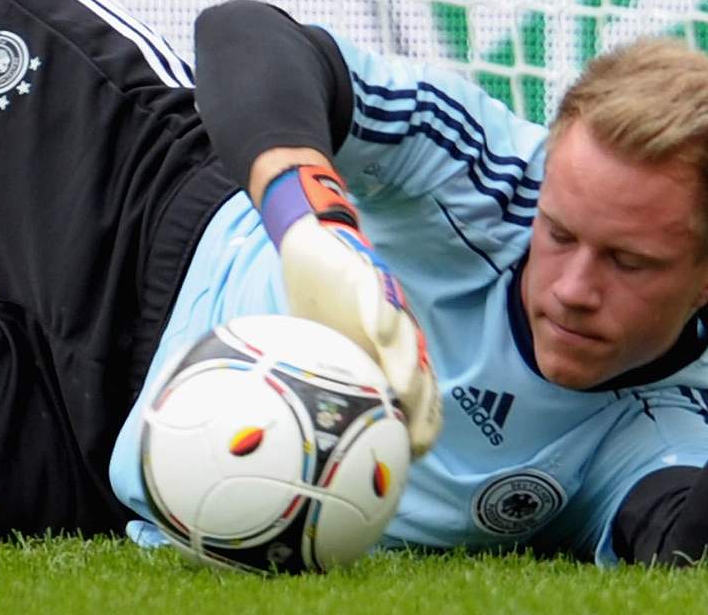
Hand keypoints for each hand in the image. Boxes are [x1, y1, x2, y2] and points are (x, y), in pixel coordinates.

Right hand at [261, 165, 442, 455]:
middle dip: (419, 406)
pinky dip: (382, 310)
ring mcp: (385, 306)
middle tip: (409, 438)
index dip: (417, 430)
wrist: (310, 246)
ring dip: (406, 362)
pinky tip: (378, 328)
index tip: (407, 462)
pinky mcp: (369, 275)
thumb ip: (318, 388)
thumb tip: (288, 439)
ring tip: (401, 389)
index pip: (415, 400)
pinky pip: (379, 294)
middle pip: (419, 375)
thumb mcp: (315, 354)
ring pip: (406, 338)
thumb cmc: (315, 306)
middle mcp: (394, 336)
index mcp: (386, 358)